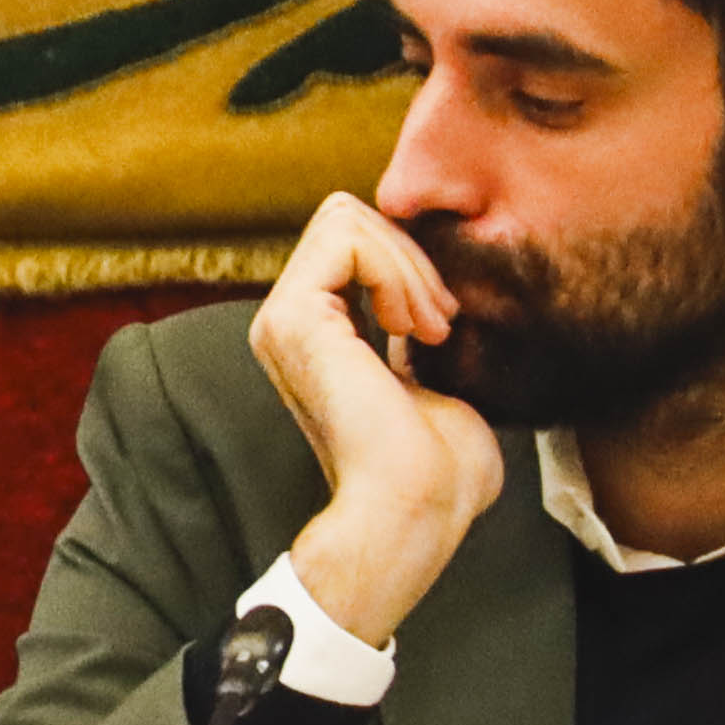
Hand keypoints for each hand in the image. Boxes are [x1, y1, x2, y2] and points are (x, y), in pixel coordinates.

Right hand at [251, 189, 498, 644]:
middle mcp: (287, 322)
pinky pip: (346, 237)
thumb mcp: (433, 376)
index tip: (441, 324)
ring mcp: (282, 318)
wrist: (418, 506)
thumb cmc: (438, 466)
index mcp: (314, 334)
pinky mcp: (294, 316)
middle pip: (346, 219)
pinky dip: (395, 269)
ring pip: (344, 218)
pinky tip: (412, 326)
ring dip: (406, 264)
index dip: (409, 263)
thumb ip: (418, 330)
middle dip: (409, 255)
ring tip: (429, 326)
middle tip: (439, 322)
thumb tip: (441, 292)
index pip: (352, 242)